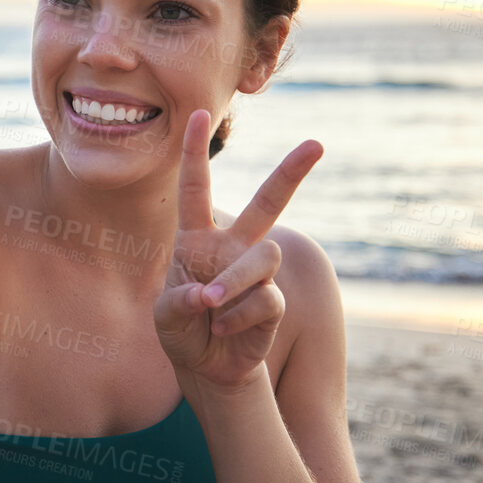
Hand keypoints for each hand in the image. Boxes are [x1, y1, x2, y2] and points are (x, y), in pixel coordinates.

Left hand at [152, 108, 323, 396]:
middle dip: (291, 173)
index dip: (193, 152)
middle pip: (267, 203)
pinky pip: (264, 298)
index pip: (196, 189)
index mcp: (198, 240)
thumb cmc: (182, 333)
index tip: (198, 113)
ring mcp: (255, 274)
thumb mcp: (164, 318)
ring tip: (210, 306)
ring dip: (232, 283)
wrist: (207, 369)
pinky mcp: (273, 302)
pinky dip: (239, 317)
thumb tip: (209, 293)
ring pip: (260, 258)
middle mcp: (232, 248)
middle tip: (317, 144)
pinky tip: (224, 329)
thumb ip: (178, 302)